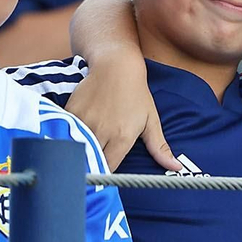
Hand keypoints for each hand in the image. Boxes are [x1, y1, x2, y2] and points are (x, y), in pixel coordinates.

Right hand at [63, 56, 180, 171]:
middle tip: (91, 169)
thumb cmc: (136, 94)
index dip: (106, 174)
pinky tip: (71, 138)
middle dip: (91, 167)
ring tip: (80, 155)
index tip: (104, 175)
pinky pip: (65, 132)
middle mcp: (102, 131)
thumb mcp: (151, 120)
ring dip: (79, 153)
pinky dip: (67, 137)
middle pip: (91, 161)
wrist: (116, 65)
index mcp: (122, 137)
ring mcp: (84, 121)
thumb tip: (176, 168)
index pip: (109, 169)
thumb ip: (159, 147)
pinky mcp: (71, 111)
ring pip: (76, 148)